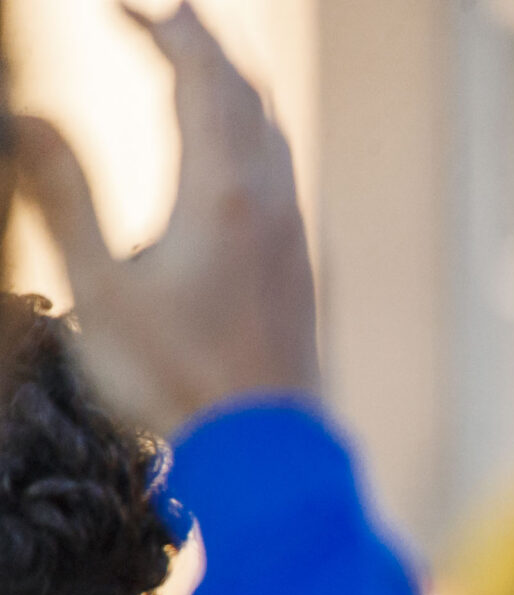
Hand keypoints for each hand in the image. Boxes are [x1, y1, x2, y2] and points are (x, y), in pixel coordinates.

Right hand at [14, 2, 319, 436]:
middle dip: (201, 42)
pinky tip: (232, 146)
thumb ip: (64, 194)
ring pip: (270, 128)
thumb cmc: (176, 379)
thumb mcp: (100, 287)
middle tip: (158, 13)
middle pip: (244, 91)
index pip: (197, 78)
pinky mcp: (300, 262)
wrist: (266, 448)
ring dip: (231, 82)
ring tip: (191, 59)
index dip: (159, 29)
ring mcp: (293, 230)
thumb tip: (30, 116)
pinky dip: (251, 127)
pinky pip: (281, 167)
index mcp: (221, 192)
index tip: (115, 5)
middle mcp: (270, 199)